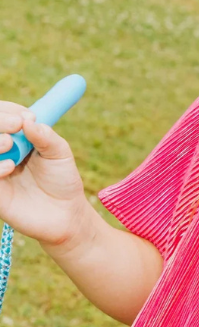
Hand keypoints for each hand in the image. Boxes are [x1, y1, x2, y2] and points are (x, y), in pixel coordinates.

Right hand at [0, 102, 89, 249]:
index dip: (7, 111)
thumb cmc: (62, 182)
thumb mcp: (60, 154)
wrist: (65, 215)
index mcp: (15, 137)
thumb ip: (46, 136)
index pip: (1, 115)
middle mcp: (1, 151)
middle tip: (15, 125)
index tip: (24, 116)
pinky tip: (9, 167)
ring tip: (9, 143)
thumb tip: (28, 120)